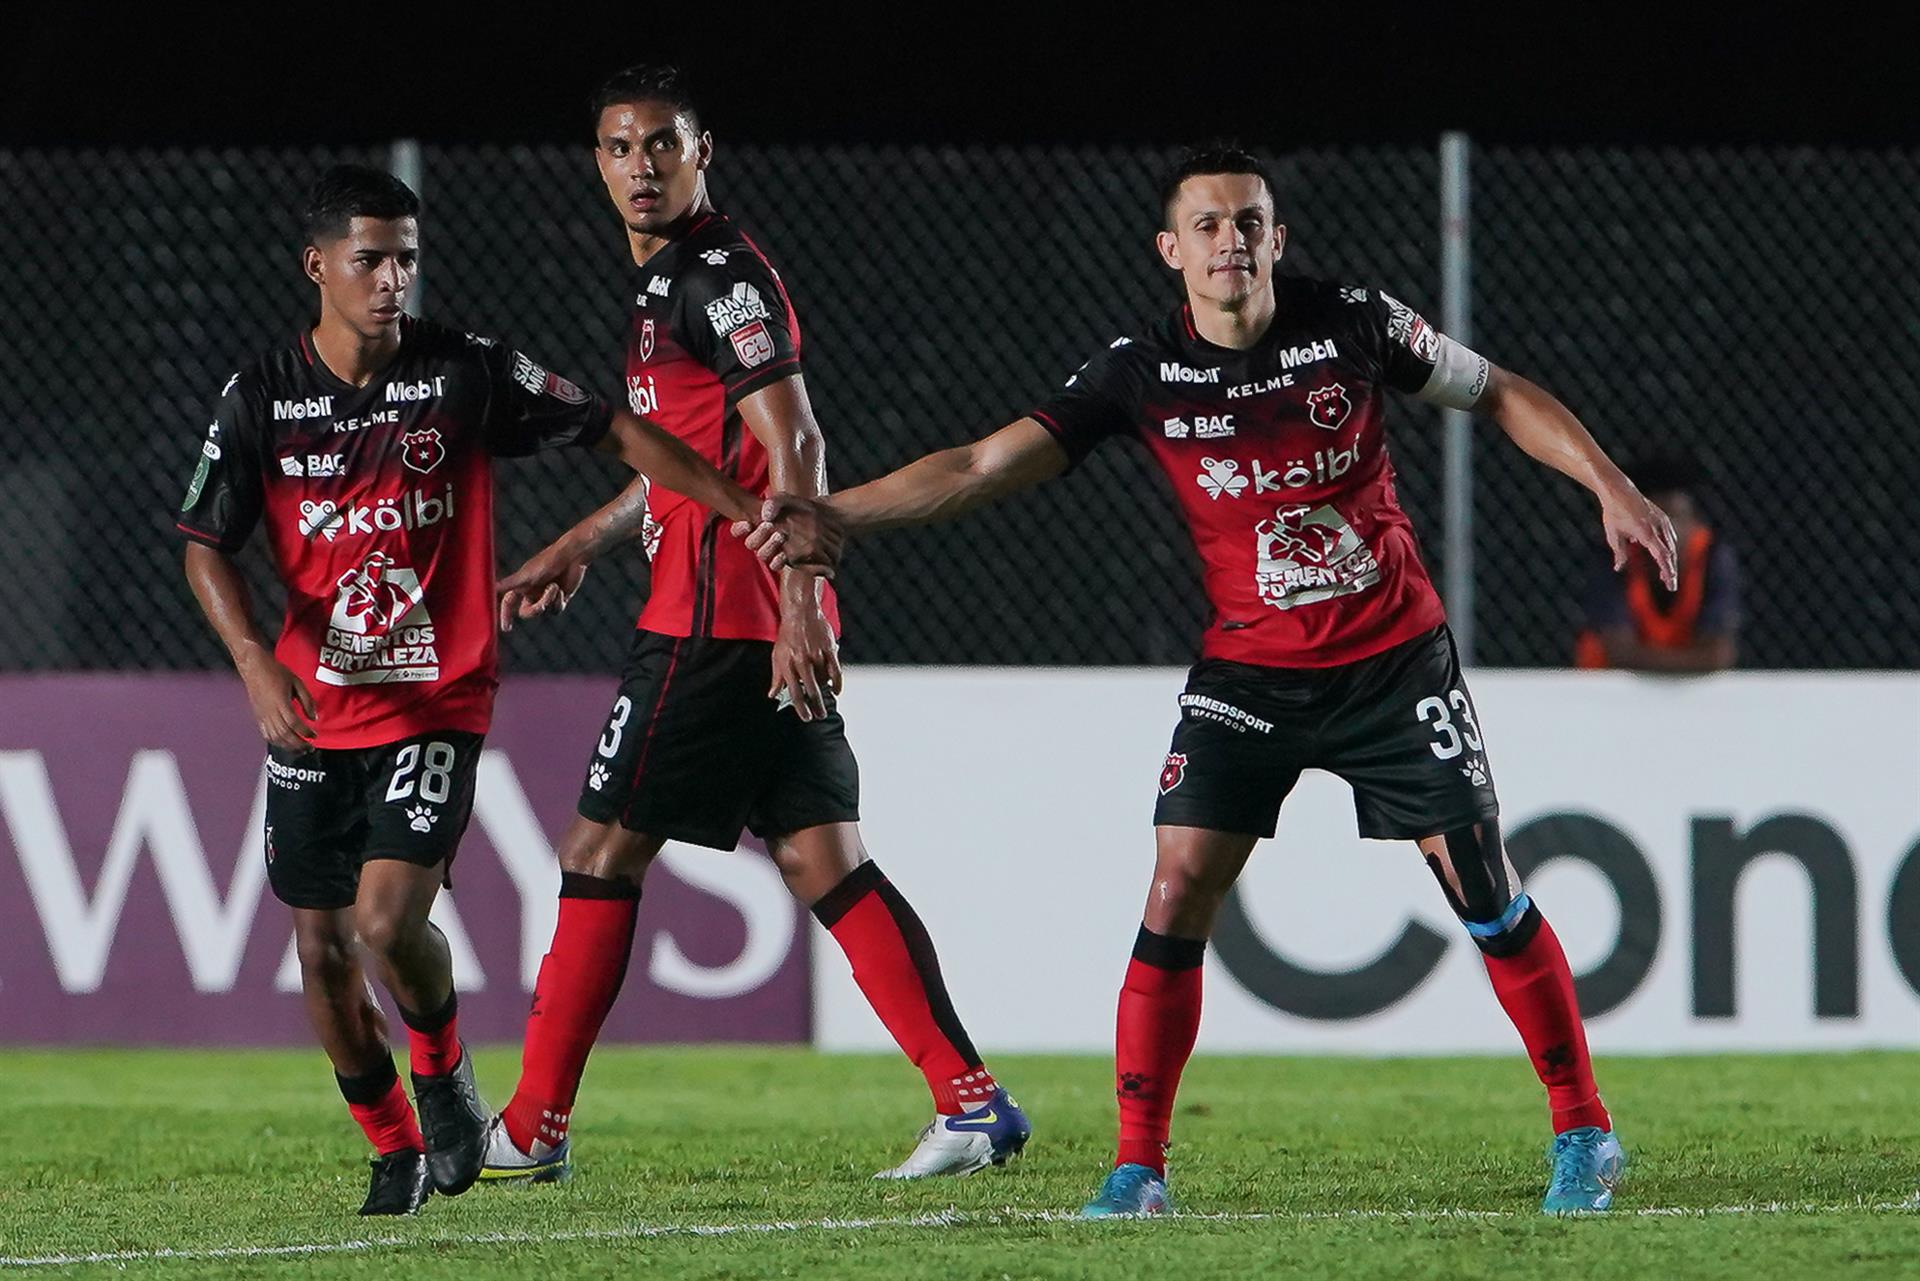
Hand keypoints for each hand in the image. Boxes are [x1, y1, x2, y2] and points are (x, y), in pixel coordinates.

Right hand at [237, 648, 317, 751]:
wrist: (255, 667)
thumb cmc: (277, 672)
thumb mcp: (298, 682)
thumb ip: (307, 700)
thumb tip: (314, 717)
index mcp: (281, 703)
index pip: (294, 723)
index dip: (305, 732)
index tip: (314, 735)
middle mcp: (270, 712)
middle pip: (284, 734)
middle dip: (298, 744)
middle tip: (310, 747)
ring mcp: (262, 715)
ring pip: (274, 737)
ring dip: (288, 746)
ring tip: (300, 749)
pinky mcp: (257, 716)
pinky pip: (266, 734)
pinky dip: (276, 742)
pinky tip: (285, 743)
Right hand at [497, 545, 590, 632]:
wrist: (571, 556)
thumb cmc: (547, 561)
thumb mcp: (526, 575)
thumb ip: (509, 583)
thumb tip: (490, 585)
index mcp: (521, 585)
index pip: (509, 603)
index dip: (505, 615)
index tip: (506, 628)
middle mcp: (532, 591)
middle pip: (527, 612)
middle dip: (534, 610)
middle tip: (542, 606)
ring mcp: (546, 595)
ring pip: (543, 611)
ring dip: (549, 601)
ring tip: (554, 587)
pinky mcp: (560, 597)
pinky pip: (556, 610)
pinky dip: (558, 602)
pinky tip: (562, 591)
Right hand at [729, 494, 845, 574]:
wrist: (826, 518)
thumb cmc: (802, 508)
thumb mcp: (787, 500)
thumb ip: (774, 502)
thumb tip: (765, 516)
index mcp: (759, 526)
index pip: (740, 529)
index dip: (739, 528)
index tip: (747, 523)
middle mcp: (764, 540)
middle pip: (752, 543)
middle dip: (758, 535)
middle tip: (769, 525)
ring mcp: (776, 551)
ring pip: (763, 556)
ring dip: (768, 547)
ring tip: (779, 536)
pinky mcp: (788, 561)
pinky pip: (777, 565)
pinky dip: (778, 561)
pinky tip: (783, 555)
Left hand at [770, 600, 842, 721]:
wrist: (801, 613)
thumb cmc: (788, 635)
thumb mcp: (777, 656)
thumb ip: (776, 677)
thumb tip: (772, 694)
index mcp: (788, 664)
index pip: (794, 692)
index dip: (801, 708)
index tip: (807, 717)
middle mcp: (802, 661)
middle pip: (811, 690)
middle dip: (816, 706)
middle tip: (819, 715)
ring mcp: (817, 655)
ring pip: (823, 681)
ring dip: (824, 691)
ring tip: (824, 697)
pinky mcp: (829, 649)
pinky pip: (836, 671)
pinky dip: (837, 683)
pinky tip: (837, 690)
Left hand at [1601, 482, 1678, 589]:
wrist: (1618, 490)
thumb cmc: (1613, 513)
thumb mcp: (1613, 535)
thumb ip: (1619, 553)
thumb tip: (1619, 568)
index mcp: (1645, 532)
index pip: (1661, 555)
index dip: (1667, 570)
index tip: (1670, 582)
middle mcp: (1657, 526)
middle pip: (1670, 552)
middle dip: (1670, 570)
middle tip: (1670, 586)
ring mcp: (1662, 520)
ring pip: (1671, 544)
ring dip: (1669, 560)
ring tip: (1665, 575)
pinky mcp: (1662, 517)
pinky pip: (1668, 536)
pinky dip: (1667, 547)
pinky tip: (1664, 557)